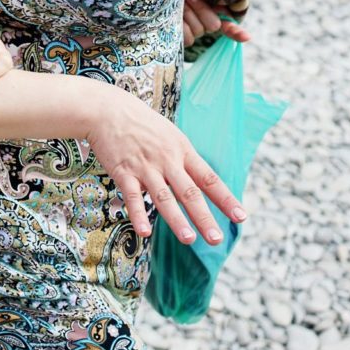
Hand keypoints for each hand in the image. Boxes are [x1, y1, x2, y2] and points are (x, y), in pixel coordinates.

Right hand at [84, 82, 246, 245]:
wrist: (108, 110)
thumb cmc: (141, 123)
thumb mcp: (170, 134)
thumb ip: (182, 159)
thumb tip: (196, 183)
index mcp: (182, 151)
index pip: (209, 179)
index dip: (226, 199)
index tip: (241, 216)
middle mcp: (167, 160)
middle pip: (189, 192)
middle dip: (204, 217)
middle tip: (217, 239)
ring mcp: (145, 167)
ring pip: (164, 198)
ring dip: (177, 220)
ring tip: (189, 240)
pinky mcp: (123, 172)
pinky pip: (132, 196)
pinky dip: (138, 215)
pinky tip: (145, 232)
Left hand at [183, 0, 250, 46]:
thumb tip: (228, 4)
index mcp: (216, 13)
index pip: (231, 27)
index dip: (238, 33)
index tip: (247, 37)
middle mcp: (207, 25)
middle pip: (213, 25)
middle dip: (201, 9)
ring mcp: (195, 33)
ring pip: (199, 30)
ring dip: (189, 14)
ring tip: (180, 3)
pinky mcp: (182, 39)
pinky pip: (188, 39)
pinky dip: (182, 27)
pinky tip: (176, 18)